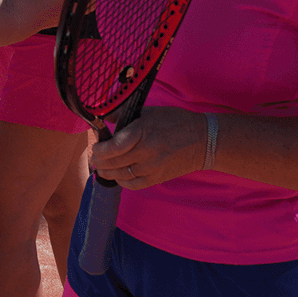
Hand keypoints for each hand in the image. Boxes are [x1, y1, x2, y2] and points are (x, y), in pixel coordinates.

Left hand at [89, 107, 208, 188]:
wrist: (203, 140)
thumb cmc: (175, 122)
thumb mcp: (148, 111)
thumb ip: (123, 114)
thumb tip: (104, 115)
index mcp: (141, 132)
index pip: (113, 146)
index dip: (99, 149)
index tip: (96, 145)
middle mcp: (145, 152)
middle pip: (113, 162)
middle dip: (99, 161)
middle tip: (94, 157)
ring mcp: (151, 168)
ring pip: (120, 175)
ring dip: (106, 172)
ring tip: (100, 167)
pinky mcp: (157, 178)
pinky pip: (133, 185)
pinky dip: (121, 182)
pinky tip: (116, 176)